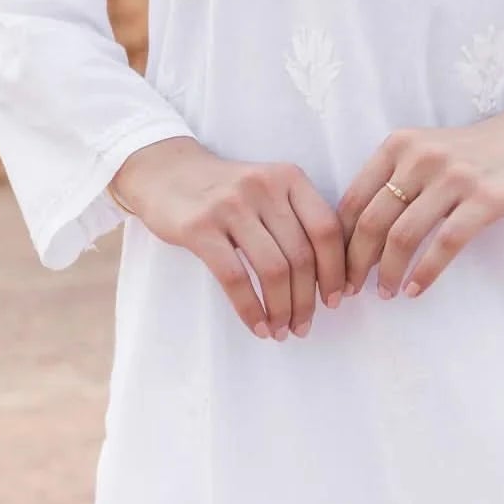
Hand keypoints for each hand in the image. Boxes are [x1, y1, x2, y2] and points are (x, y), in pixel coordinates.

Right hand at [109, 137, 347, 341]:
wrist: (167, 172)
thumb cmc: (227, 191)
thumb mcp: (268, 189)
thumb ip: (297, 219)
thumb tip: (330, 277)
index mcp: (288, 177)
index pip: (326, 229)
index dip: (336, 270)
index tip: (336, 299)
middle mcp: (263, 186)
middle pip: (301, 255)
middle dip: (307, 300)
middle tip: (304, 326)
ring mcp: (230, 206)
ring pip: (273, 269)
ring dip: (282, 309)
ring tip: (281, 331)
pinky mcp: (200, 227)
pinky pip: (235, 278)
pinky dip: (250, 309)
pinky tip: (257, 325)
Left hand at [336, 104, 503, 301]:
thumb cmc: (474, 154)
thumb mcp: (427, 153)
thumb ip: (394, 181)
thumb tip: (355, 235)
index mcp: (398, 144)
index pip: (353, 199)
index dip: (338, 240)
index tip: (333, 269)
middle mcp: (421, 156)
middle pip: (371, 221)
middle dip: (355, 264)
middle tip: (349, 291)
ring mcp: (453, 177)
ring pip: (403, 236)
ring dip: (387, 273)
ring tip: (385, 293)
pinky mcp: (484, 199)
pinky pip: (444, 244)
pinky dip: (424, 273)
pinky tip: (415, 290)